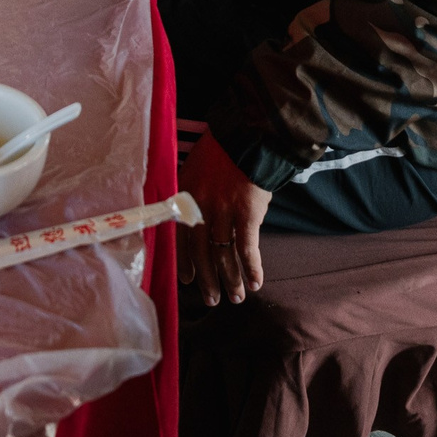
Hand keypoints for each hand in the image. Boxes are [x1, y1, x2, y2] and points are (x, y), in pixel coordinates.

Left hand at [177, 134, 270, 306]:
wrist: (247, 136)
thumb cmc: (220, 151)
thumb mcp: (194, 171)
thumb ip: (192, 198)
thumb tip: (193, 222)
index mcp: (184, 199)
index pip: (180, 239)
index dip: (185, 263)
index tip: (189, 281)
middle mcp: (200, 209)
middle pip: (201, 253)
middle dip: (207, 280)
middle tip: (212, 300)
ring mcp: (223, 212)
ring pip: (224, 255)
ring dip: (230, 280)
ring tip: (236, 298)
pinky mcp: (247, 214)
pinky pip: (247, 248)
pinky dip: (252, 268)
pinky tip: (256, 283)